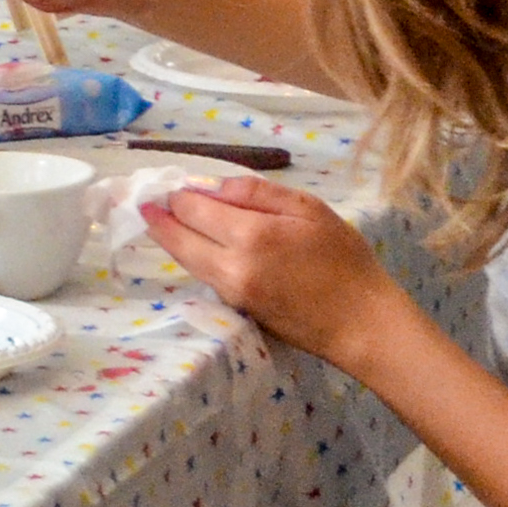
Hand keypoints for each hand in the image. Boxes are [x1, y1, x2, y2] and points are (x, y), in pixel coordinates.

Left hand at [148, 176, 402, 362]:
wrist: (362, 324)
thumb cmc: (345, 261)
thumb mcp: (310, 210)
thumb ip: (259, 193)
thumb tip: (216, 186)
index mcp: (251, 235)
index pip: (193, 209)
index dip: (177, 194)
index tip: (165, 182)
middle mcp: (230, 266)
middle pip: (177, 239)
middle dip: (159, 218)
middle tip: (145, 202)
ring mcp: (231, 292)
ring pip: (186, 260)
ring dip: (171, 239)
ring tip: (160, 219)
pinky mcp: (237, 309)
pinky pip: (205, 276)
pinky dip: (192, 257)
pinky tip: (194, 244)